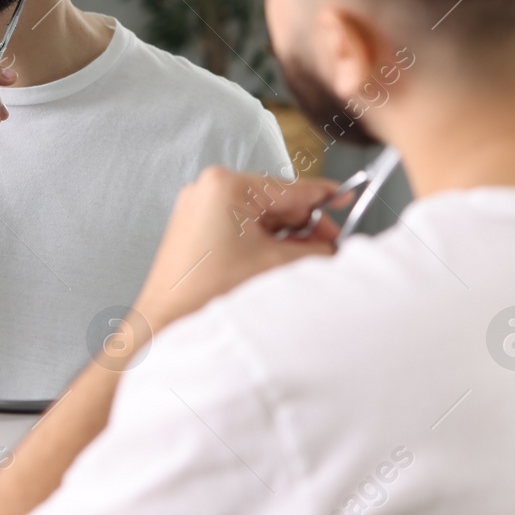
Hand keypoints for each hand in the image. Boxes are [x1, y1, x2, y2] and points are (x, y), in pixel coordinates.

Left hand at [130, 167, 347, 337]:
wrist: (167, 328)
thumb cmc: (211, 296)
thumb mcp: (277, 266)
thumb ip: (314, 249)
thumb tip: (333, 246)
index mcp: (226, 186)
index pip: (290, 188)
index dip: (325, 195)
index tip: (347, 195)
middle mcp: (208, 188)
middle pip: (275, 200)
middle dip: (303, 225)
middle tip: (329, 247)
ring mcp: (197, 207)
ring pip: (258, 215)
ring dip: (283, 236)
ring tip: (300, 262)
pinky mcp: (193, 228)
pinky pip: (239, 225)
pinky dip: (261, 241)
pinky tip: (276, 262)